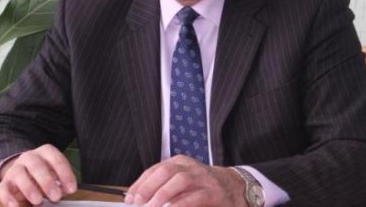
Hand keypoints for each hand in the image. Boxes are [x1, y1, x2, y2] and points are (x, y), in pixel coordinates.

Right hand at [0, 144, 76, 206]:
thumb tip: (66, 190)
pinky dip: (8, 198)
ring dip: (29, 188)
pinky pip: (3, 188)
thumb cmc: (42, 176)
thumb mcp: (54, 176)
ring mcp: (15, 169)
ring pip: (19, 174)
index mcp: (45, 153)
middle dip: (47, 181)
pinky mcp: (5, 182)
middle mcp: (29, 157)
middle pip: (37, 165)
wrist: (21, 174)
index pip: (56, 158)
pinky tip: (15, 206)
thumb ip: (60, 182)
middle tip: (56, 196)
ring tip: (38, 201)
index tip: (71, 189)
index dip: (65, 174)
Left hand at [124, 155, 246, 206]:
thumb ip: (165, 186)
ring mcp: (203, 178)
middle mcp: (191, 167)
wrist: (235, 187)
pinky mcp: (213, 192)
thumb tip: (139, 198)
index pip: (155, 169)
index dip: (140, 183)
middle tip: (137, 203)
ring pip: (180, 180)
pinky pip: (195, 197)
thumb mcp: (183, 180)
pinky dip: (180, 204)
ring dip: (163, 195)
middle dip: (148, 187)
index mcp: (180, 162)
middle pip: (165, 171)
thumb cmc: (204, 186)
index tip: (130, 198)